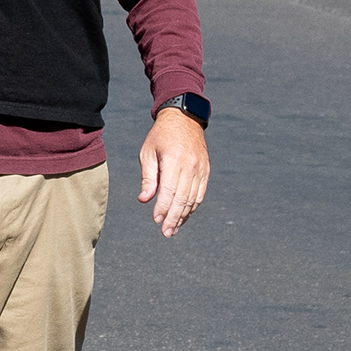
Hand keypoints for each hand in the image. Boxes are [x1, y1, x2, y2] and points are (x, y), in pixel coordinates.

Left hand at [139, 107, 209, 236]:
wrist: (184, 118)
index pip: (169, 190)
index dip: (163, 208)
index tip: (156, 220)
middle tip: (166, 233)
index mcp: (174, 160)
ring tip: (173, 229)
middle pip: (183, 198)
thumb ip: (148, 178)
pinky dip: (192, 207)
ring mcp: (201, 169)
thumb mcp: (148, 153)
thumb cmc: (160, 136)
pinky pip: (200, 193)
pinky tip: (184, 216)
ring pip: (193, 199)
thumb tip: (145, 200)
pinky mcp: (206, 170)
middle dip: (174, 218)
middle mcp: (190, 166)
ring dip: (184, 216)